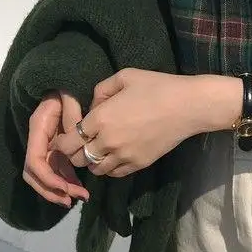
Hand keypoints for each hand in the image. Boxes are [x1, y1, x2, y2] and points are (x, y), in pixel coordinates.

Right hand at [22, 91, 89, 206]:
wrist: (67, 86)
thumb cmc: (68, 90)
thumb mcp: (68, 98)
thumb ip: (72, 114)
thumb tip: (74, 136)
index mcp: (39, 129)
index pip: (35, 161)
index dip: (48, 178)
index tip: (65, 188)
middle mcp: (39, 141)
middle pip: (35, 175)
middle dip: (51, 189)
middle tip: (72, 199)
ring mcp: (46, 147)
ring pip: (45, 176)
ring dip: (59, 190)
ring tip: (80, 197)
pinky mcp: (55, 150)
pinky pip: (57, 171)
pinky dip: (66, 182)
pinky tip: (80, 190)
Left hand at [52, 69, 213, 177]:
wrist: (189, 106)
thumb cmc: (158, 86)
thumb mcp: (125, 77)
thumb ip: (101, 90)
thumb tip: (92, 106)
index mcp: (100, 118)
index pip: (68, 141)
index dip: (62, 142)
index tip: (66, 138)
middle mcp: (108, 141)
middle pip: (78, 159)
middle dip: (76, 152)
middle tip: (82, 143)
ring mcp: (124, 156)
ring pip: (96, 170)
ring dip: (93, 161)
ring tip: (100, 150)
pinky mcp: (139, 164)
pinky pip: (115, 174)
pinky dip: (110, 167)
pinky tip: (115, 156)